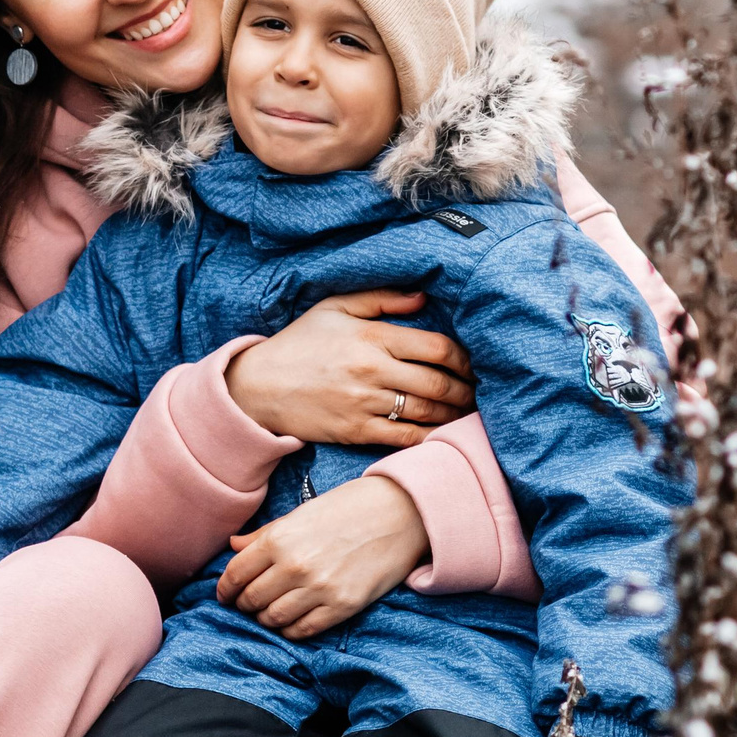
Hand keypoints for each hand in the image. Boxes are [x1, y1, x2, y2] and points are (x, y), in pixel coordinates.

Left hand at [216, 476, 428, 638]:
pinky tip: (291, 622)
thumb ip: (265, 534)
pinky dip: (291, 630)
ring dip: (266, 619)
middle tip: (247, 604)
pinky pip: (303, 630)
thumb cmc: (348, 508)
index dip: (225, 589)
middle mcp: (295, 565)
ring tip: (269, 612)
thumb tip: (233, 545)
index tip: (225, 595)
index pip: (236, 574)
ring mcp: (319, 588)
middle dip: (244, 605)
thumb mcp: (301, 513)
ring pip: (274, 618)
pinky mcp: (342, 606)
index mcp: (280, 538)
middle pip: (251, 599)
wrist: (400, 513)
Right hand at [224, 290, 474, 449]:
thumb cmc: (298, 344)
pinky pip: (406, 438)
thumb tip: (422, 297)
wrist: (258, 388)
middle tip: (479, 393)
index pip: (437, 347)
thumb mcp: (334, 308)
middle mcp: (373, 371)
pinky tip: (444, 436)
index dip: (465, 359)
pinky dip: (431, 438)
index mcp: (372, 337)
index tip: (473, 365)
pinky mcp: (357, 431)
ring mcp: (366, 404)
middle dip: (467, 390)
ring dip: (454, 415)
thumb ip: (380, 299)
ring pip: (427, 412)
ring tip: (467, 414)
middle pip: (439, 383)